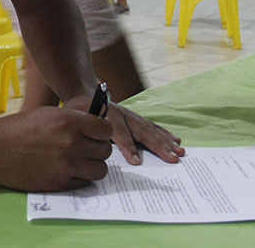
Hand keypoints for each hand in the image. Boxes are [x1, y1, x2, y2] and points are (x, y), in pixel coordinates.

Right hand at [0, 106, 112, 191]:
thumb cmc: (19, 128)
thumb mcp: (48, 114)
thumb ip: (74, 119)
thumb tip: (95, 126)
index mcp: (69, 121)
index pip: (106, 129)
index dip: (103, 132)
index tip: (97, 134)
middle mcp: (71, 143)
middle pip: (105, 151)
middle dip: (98, 149)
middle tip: (87, 148)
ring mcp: (66, 165)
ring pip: (100, 170)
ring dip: (93, 165)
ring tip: (80, 160)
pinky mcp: (59, 183)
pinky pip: (84, 183)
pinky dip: (80, 177)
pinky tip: (67, 169)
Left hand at [64, 94, 183, 165]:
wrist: (82, 93)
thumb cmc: (78, 111)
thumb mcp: (75, 119)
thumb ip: (86, 132)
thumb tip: (95, 149)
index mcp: (108, 116)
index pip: (119, 133)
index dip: (128, 147)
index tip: (136, 162)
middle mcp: (123, 114)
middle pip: (142, 131)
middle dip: (158, 146)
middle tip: (172, 158)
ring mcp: (131, 115)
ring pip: (151, 129)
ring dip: (166, 141)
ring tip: (179, 151)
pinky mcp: (135, 118)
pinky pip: (152, 126)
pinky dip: (164, 133)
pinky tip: (175, 140)